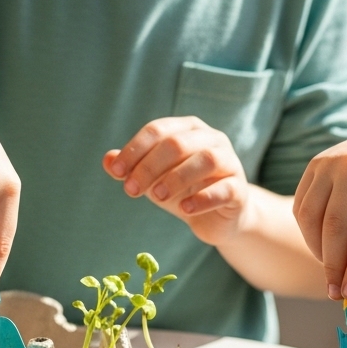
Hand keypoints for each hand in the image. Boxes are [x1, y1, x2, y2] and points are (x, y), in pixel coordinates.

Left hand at [104, 116, 250, 245]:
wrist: (219, 217)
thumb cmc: (183, 191)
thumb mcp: (153, 179)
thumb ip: (131, 168)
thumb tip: (106, 159)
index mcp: (187, 129)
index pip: (158, 130)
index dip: (134, 150)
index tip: (116, 172)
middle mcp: (211, 139)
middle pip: (178, 143)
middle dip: (149, 166)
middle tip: (130, 190)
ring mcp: (229, 162)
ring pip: (205, 159)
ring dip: (176, 178)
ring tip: (156, 197)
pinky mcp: (239, 189)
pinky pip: (224, 188)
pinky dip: (203, 198)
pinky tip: (185, 209)